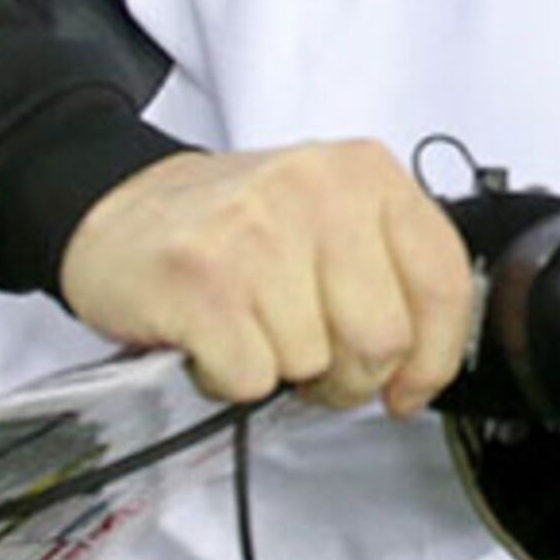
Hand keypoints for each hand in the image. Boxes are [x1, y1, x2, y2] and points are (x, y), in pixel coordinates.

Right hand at [59, 141, 474, 415]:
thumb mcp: (331, 219)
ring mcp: (258, 232)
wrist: (117, 209)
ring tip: (247, 328)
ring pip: (312, 363)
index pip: (442, 280)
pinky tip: (211, 338)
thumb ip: (389, 274)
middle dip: (347, 376)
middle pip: (382, 340)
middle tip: (308, 360)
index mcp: (366, 173)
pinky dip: (229, 379)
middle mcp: (318, 190)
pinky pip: (250, 378)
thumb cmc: (232, 228)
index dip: (434, 356)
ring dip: (278, 371)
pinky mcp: (202, 280)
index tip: (408, 386)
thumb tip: (423, 367)